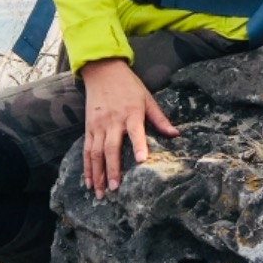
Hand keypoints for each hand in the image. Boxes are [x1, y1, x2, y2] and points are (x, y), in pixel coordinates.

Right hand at [80, 58, 178, 198]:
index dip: (139, 145)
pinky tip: (89, 181)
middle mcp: (113, 121)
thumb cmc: (128, 86)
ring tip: (100, 192)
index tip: (141, 160)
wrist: (103, 71)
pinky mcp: (89, 127)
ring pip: (95, 152)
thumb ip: (159, 118)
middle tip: (115, 188)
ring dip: (97, 173)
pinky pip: (86, 150)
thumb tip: (175, 134)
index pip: (135, 131)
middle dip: (112, 169)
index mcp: (131, 113)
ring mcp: (98, 126)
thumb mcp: (147, 98)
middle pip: (111, 148)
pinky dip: (87, 167)